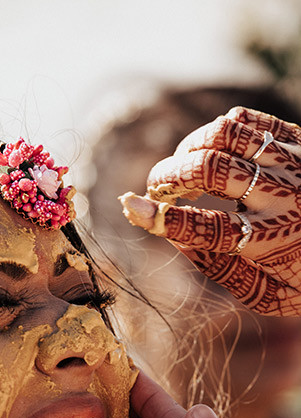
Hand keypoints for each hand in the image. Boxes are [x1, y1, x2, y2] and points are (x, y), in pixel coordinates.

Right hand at [120, 106, 300, 315]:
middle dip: (167, 176)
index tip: (134, 208)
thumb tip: (174, 237)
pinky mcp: (296, 140)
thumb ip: (220, 270)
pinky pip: (245, 121)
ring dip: (187, 149)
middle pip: (208, 169)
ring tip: (180, 170)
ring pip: (222, 135)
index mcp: (273, 241)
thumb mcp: (269, 294)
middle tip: (157, 191)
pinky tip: (208, 152)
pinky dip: (214, 132)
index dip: (163, 219)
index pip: (206, 228)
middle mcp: (282, 196)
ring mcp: (291, 162)